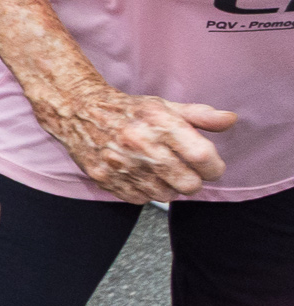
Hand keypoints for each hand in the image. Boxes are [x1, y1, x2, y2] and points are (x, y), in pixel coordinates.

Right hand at [37, 82, 236, 203]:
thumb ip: (200, 115)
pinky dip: (144, 191)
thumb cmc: (126, 110)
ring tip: (158, 171)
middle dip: (192, 180)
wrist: (76, 110)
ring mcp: (121, 164)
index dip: (214, 166)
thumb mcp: (164, 106)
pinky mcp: (105, 178)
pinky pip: (140, 199)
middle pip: (189, 184)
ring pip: (166, 195)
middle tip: (183, 169)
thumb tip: (229, 120)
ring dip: (168, 186)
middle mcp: (140, 144)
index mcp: (159, 123)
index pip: (204, 157)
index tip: (210, 166)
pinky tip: (139, 175)